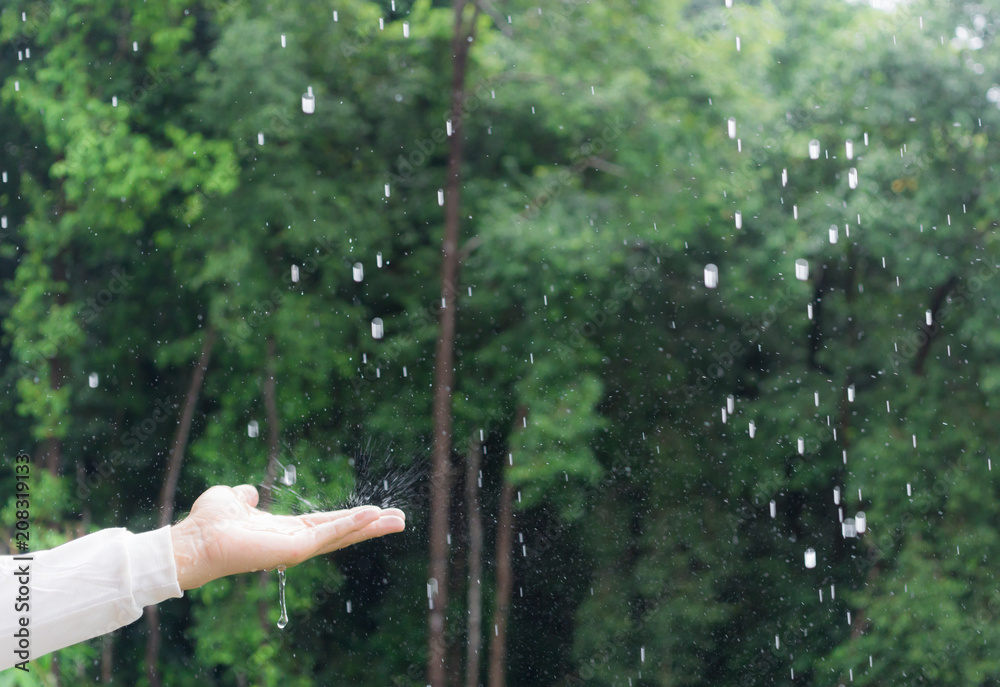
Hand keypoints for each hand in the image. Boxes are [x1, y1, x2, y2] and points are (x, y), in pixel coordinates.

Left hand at [170, 484, 405, 589]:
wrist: (194, 540)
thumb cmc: (208, 522)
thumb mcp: (232, 499)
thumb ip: (244, 497)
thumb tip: (248, 491)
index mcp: (287, 531)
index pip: (327, 524)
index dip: (351, 518)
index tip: (376, 511)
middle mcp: (296, 542)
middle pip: (343, 533)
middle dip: (373, 526)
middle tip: (401, 520)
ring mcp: (297, 548)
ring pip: (342, 535)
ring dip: (370, 526)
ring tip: (397, 519)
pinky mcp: (294, 550)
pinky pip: (329, 534)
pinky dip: (350, 525)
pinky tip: (371, 515)